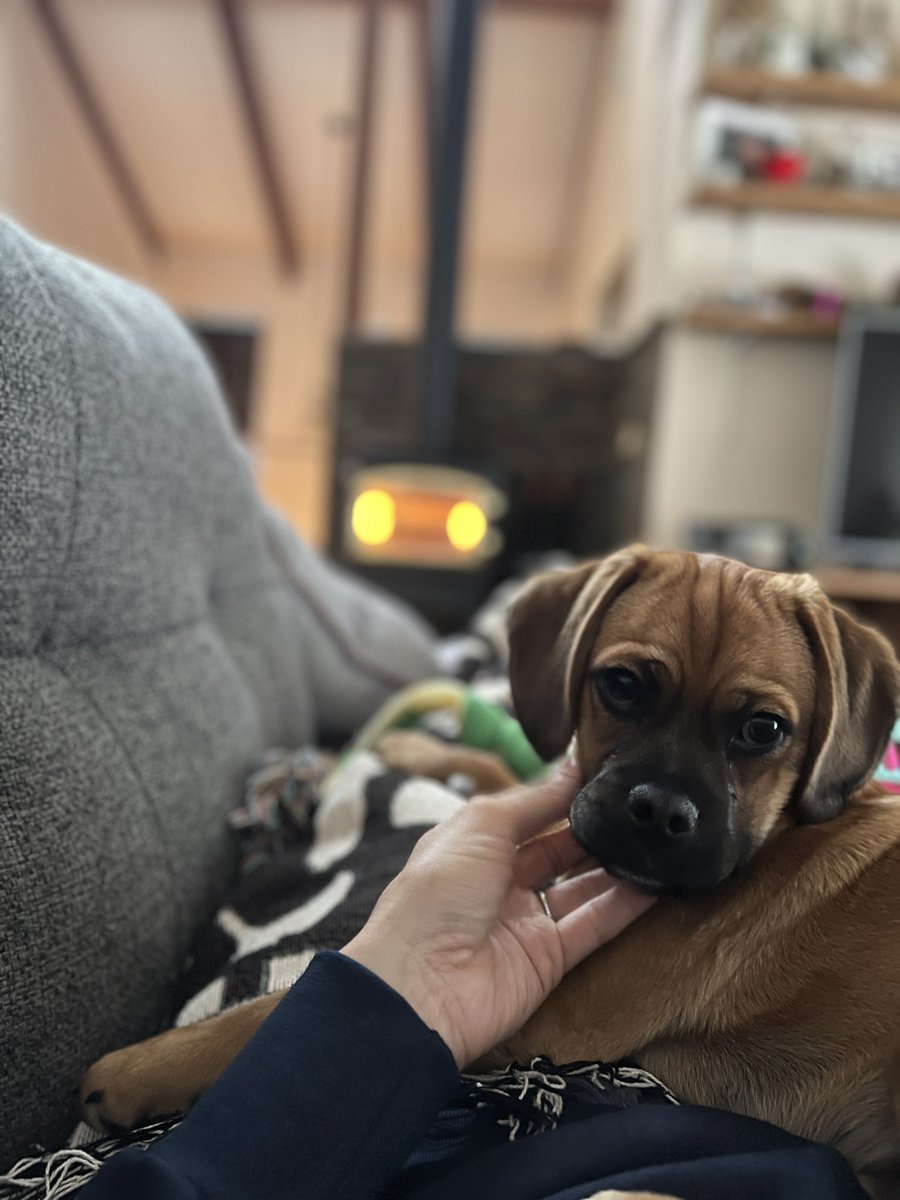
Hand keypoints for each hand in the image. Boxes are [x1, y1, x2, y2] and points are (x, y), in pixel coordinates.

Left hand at [342, 767, 655, 1067]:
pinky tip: (656, 882)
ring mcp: (526, 922)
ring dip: (616, 866)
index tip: (611, 773)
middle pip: (559, 850)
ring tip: (657, 838)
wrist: (420, 986)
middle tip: (642, 806)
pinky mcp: (549, 960)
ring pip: (582, 888)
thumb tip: (572, 769)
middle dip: (596, 829)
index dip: (566, 796)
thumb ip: (533, 801)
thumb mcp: (480, 826)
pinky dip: (624, 907)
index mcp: (476, 845)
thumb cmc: (438, 891)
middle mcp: (501, 881)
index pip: (530, 814)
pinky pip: (593, 927)